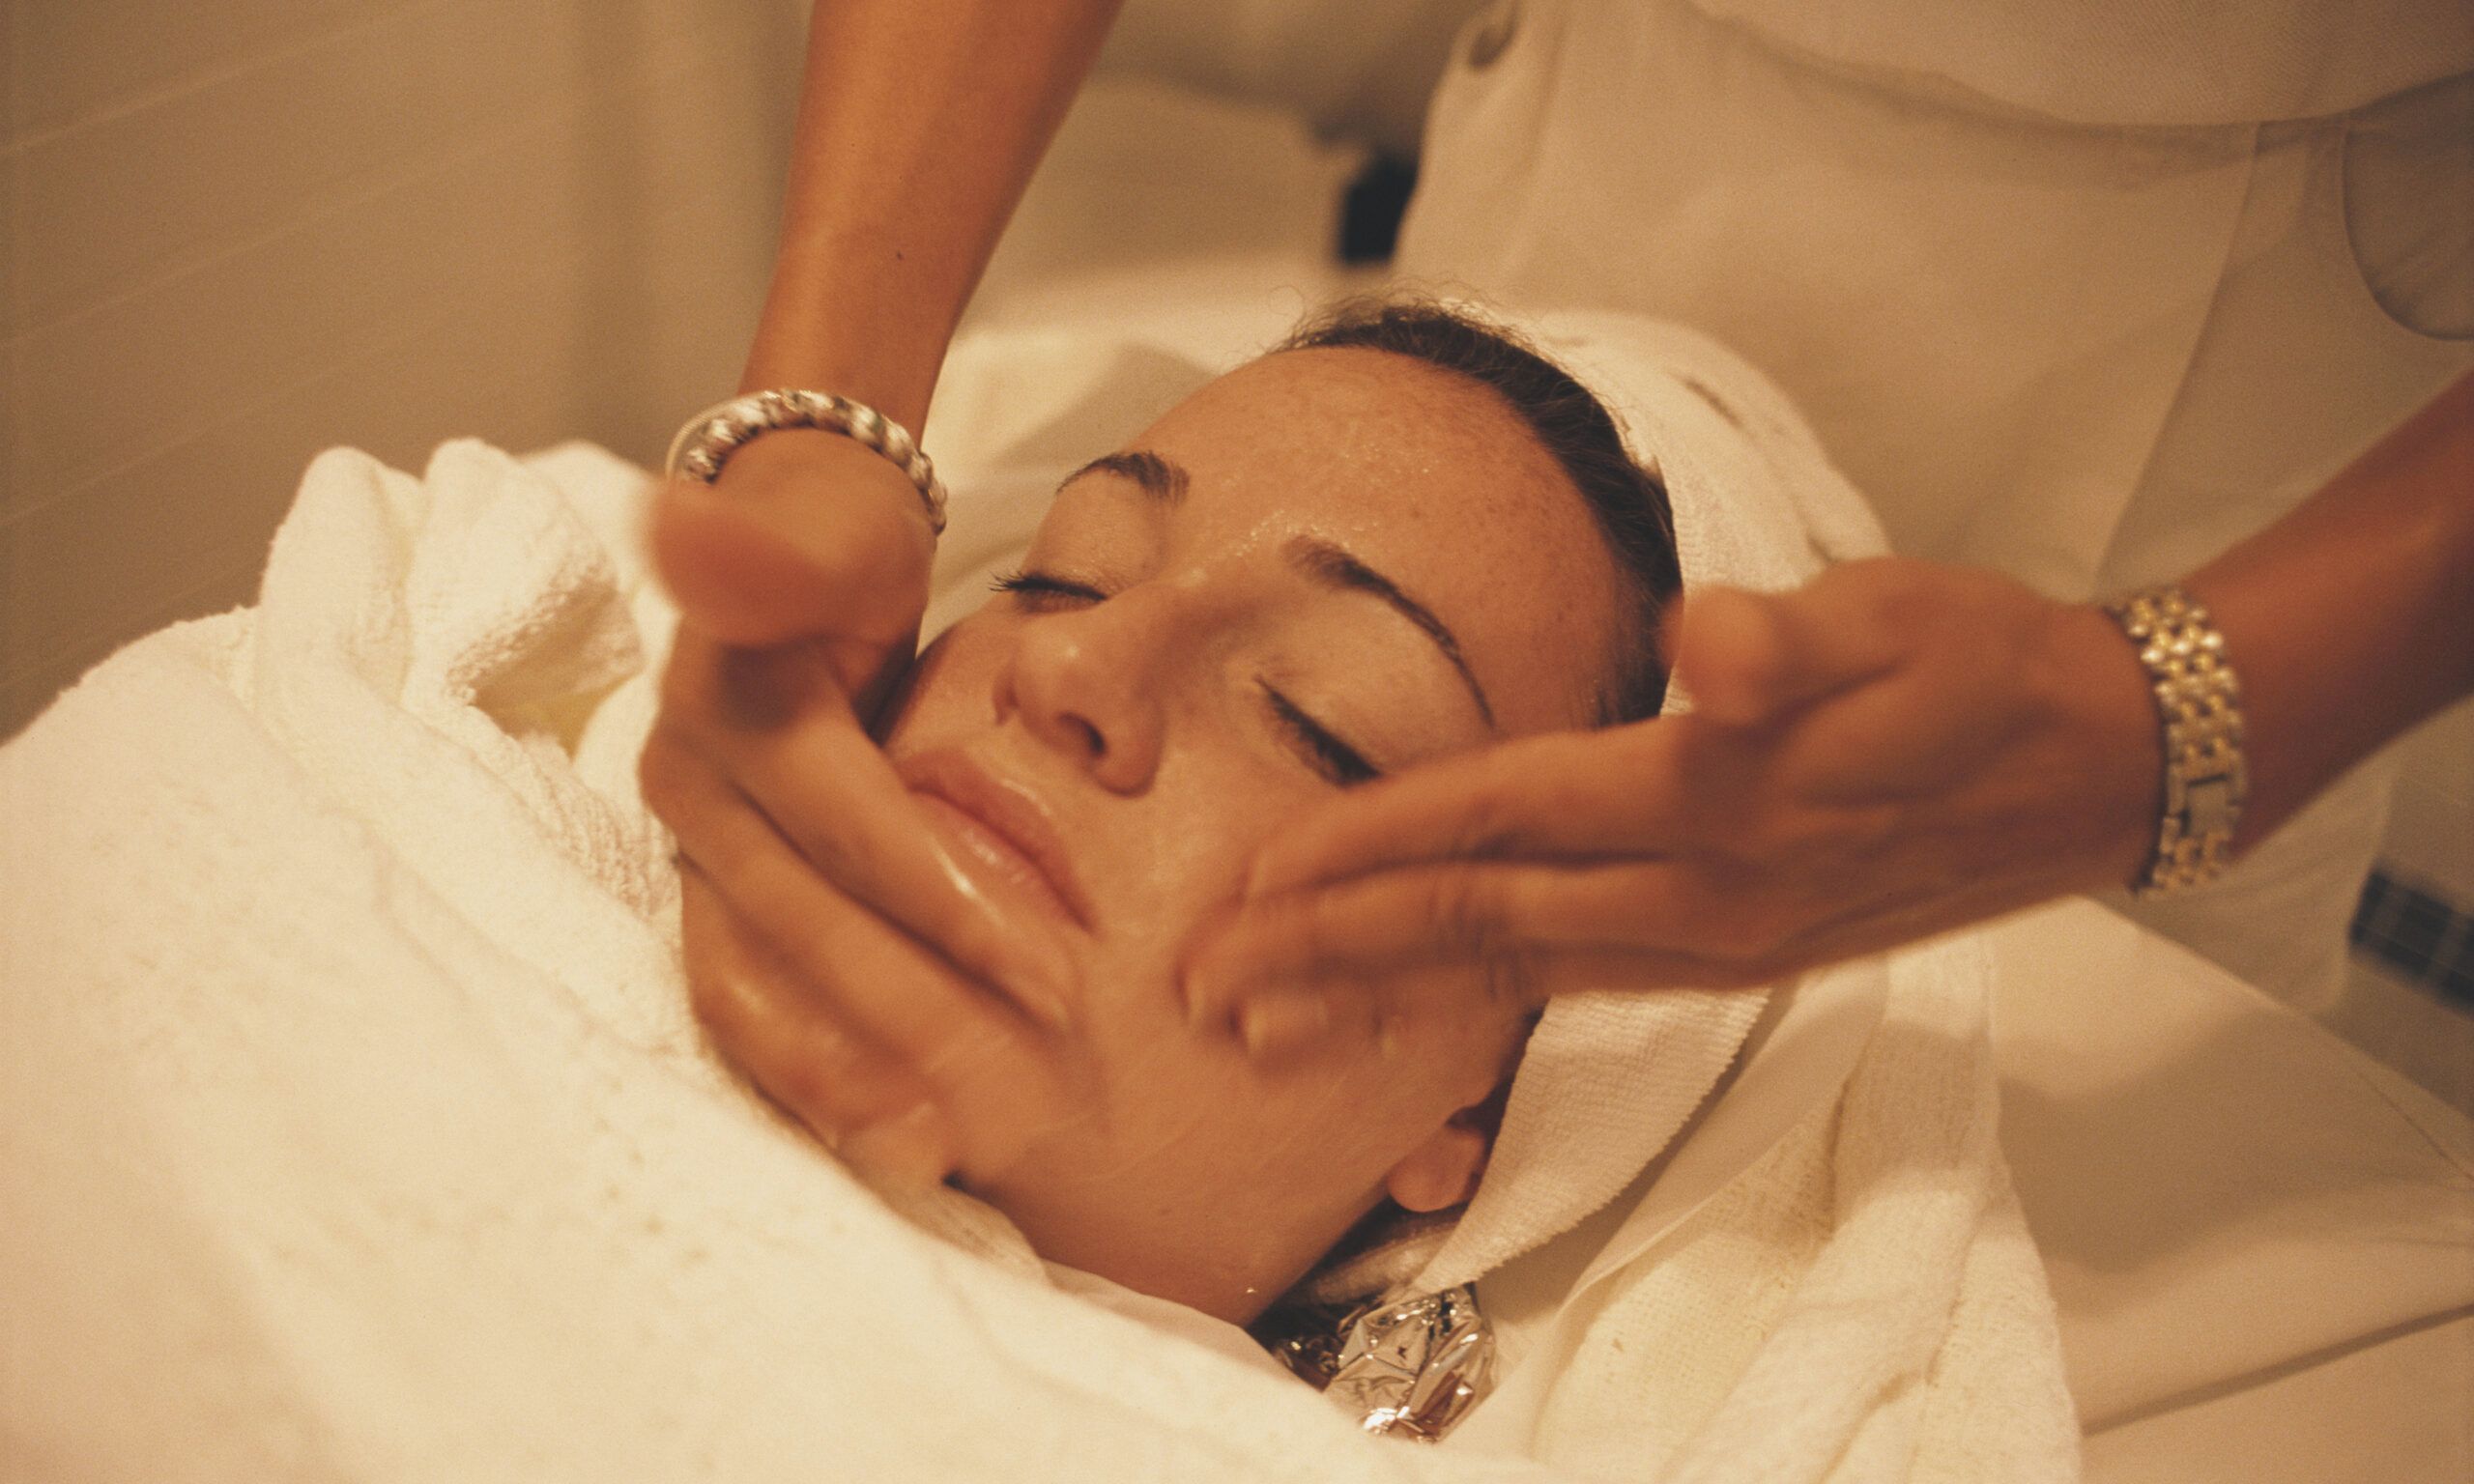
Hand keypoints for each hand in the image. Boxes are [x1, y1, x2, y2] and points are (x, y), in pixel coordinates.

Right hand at [643, 433, 1087, 1180]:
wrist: (788, 540)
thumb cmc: (832, 542)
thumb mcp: (824, 527)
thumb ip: (772, 545)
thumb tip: (680, 521)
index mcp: (725, 708)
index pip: (846, 824)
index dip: (946, 898)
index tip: (1061, 968)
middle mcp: (687, 789)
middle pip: (808, 919)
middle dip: (929, 1002)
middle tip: (1048, 1073)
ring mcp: (688, 853)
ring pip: (754, 981)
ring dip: (848, 1071)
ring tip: (945, 1149)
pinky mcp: (709, 896)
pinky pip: (745, 1000)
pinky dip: (811, 1071)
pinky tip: (890, 1139)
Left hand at [1179, 558, 2161, 1055]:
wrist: (2100, 765)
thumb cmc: (1986, 665)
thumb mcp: (1901, 616)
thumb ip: (1791, 639)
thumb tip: (1709, 643)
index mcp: (1711, 801)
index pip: (1494, 820)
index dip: (1366, 844)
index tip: (1251, 876)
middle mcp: (1696, 898)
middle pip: (1471, 922)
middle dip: (1326, 950)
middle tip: (1204, 983)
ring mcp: (1712, 944)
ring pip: (1507, 971)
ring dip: (1380, 991)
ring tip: (1272, 1016)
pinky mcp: (1732, 956)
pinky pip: (1566, 984)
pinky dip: (1472, 996)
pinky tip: (1418, 1000)